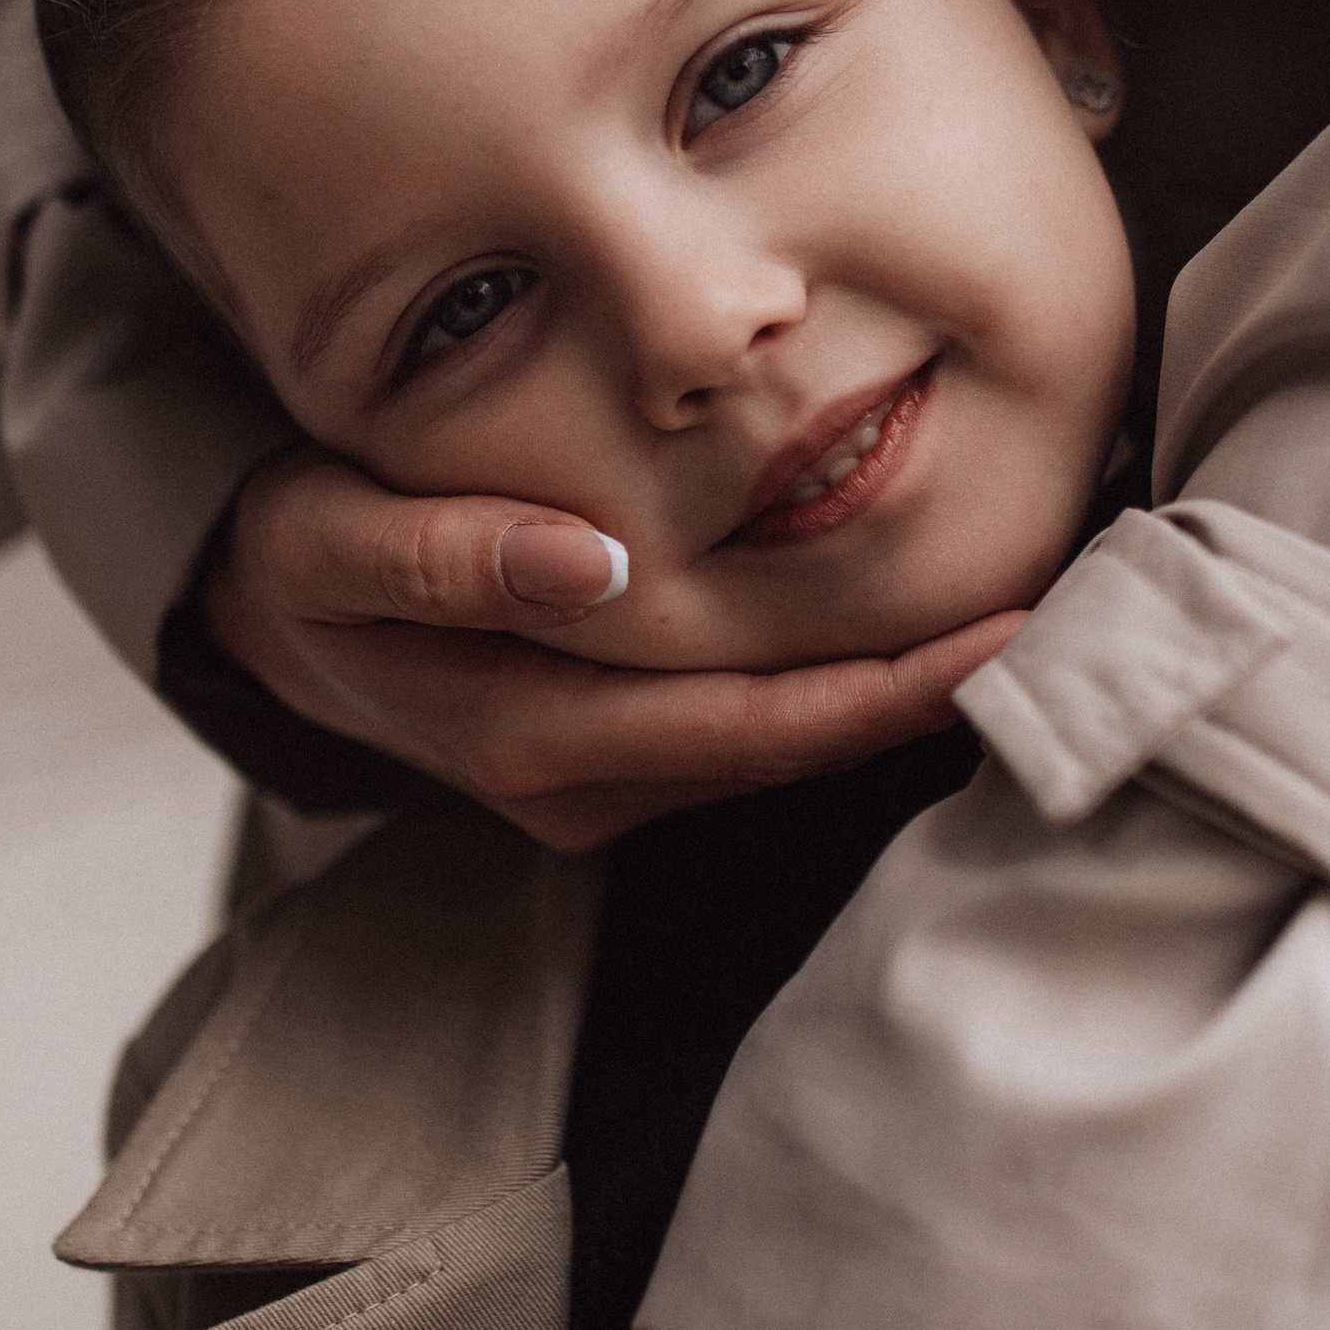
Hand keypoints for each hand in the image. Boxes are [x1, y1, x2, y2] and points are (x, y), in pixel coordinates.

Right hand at [204, 448, 1024, 850]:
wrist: (256, 610)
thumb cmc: (299, 548)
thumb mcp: (326, 539)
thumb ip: (443, 552)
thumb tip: (592, 564)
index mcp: (525, 734)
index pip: (745, 722)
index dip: (880, 688)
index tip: (1002, 635)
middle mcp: (576, 785)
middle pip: (791, 749)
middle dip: (929, 699)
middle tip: (1073, 627)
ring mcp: (596, 789)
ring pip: (776, 750)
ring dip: (894, 699)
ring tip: (1028, 623)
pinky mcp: (610, 770)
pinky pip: (744, 734)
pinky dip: (832, 690)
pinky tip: (922, 637)